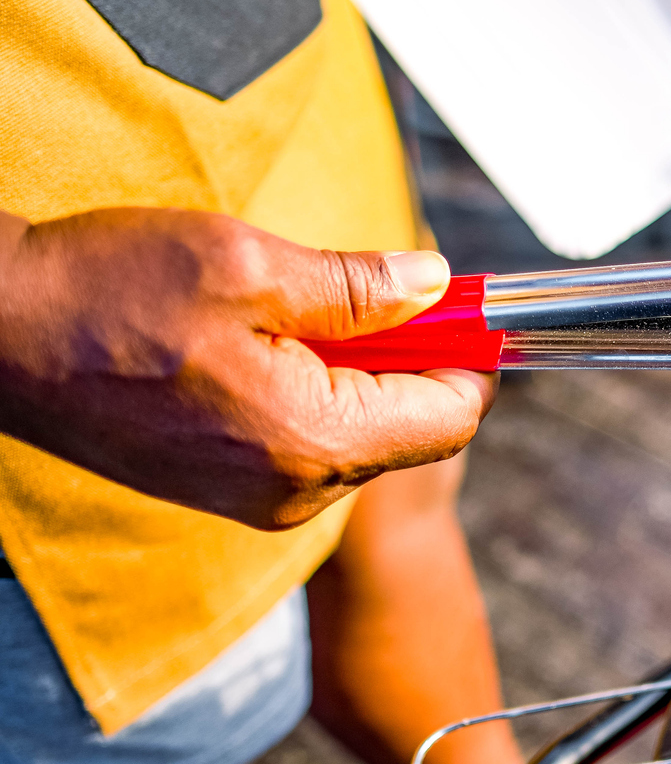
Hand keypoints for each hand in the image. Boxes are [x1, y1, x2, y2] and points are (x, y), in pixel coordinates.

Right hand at [0, 208, 496, 530]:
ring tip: (284, 315)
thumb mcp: (252, 265)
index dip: (467, 355)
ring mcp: (260, 498)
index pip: (453, 418)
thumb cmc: (109, 293)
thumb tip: (439, 289)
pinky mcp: (228, 489)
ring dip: (351, 372)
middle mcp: (297, 491)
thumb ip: (362, 288)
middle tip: (359, 292)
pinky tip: (252, 346)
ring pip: (360, 435)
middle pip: (412, 428)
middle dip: (407, 358)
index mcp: (316, 442)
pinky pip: (307, 443)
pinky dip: (307, 392)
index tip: (458, 306)